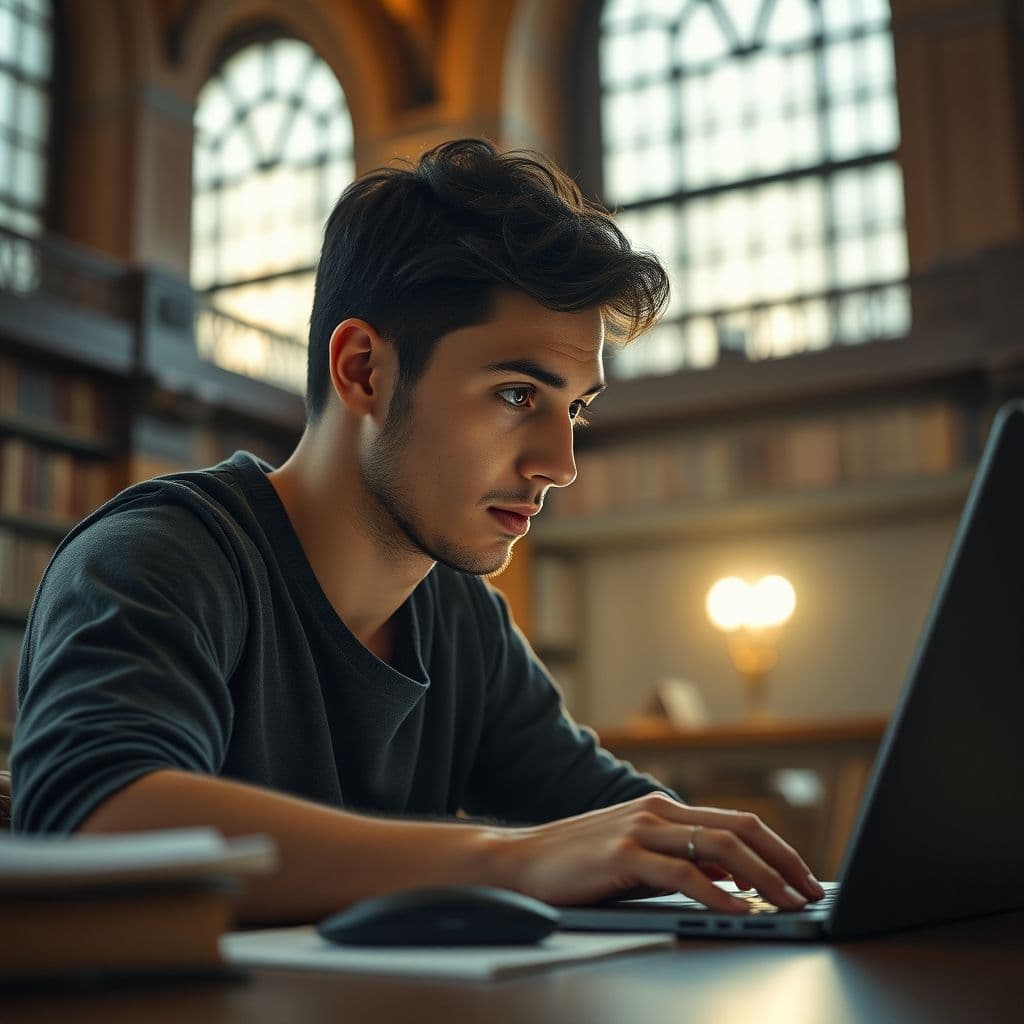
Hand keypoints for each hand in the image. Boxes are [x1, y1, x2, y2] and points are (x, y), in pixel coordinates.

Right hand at [497, 792, 824, 912]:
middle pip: (740, 830)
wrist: (520, 862)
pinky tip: (739, 911)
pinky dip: (718, 894)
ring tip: (788, 904)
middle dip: (784, 862)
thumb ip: (684, 862)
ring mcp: (641, 828)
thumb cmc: (579, 866)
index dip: (779, 850)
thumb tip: (738, 879)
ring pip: (720, 848)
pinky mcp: (623, 853)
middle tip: (812, 893)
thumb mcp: (639, 859)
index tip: (805, 878)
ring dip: (763, 879)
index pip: (738, 823)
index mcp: (664, 809)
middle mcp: (658, 811)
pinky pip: (683, 873)